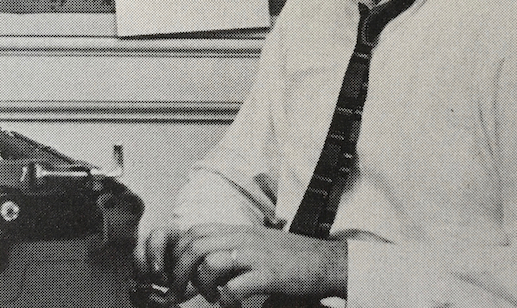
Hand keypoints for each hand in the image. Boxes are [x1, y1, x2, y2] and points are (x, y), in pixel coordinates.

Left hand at [136, 223, 347, 305]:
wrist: (325, 261)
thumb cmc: (290, 257)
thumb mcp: (257, 244)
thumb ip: (232, 248)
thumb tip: (202, 265)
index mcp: (239, 231)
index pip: (195, 231)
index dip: (177, 253)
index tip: (175, 274)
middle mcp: (244, 238)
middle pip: (195, 245)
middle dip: (178, 272)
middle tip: (180, 294)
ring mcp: (255, 255)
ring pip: (209, 262)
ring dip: (201, 285)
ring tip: (211, 298)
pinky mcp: (268, 274)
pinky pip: (234, 286)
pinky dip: (226, 299)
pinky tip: (233, 303)